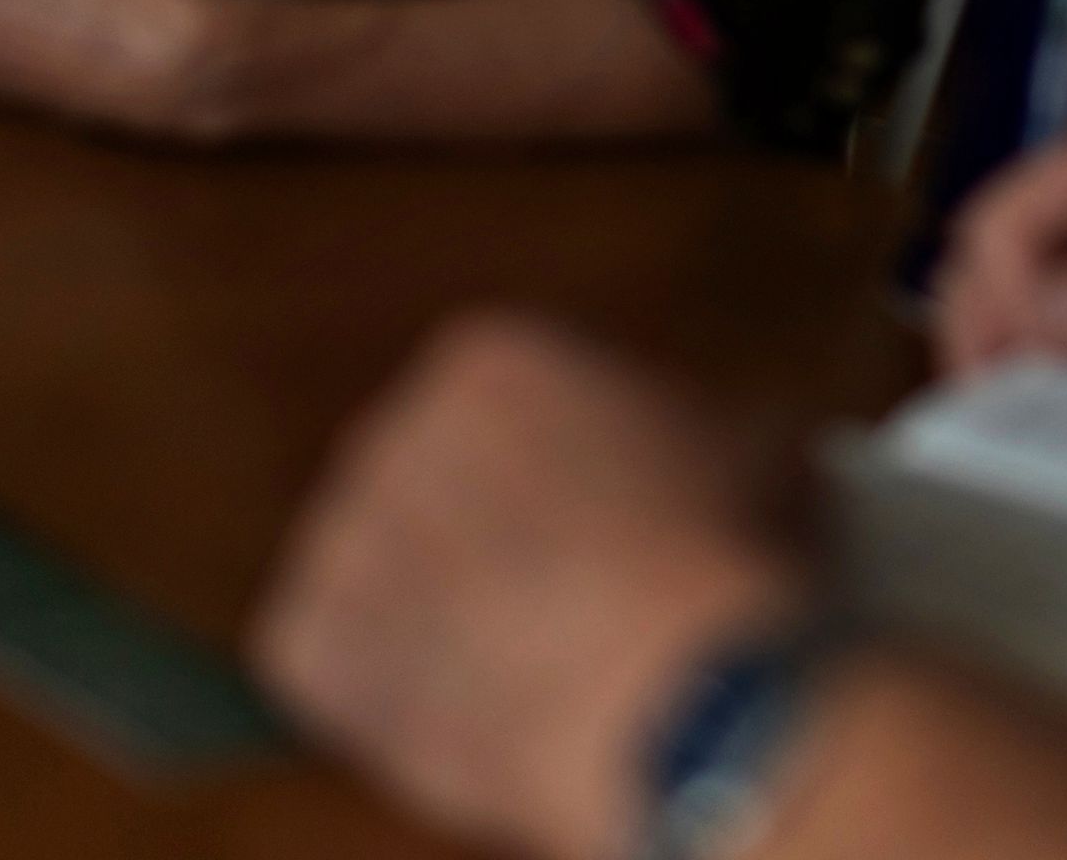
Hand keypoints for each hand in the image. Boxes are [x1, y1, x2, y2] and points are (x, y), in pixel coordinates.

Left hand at [255, 313, 803, 859]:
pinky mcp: (307, 646)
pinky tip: (468, 707)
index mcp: (491, 359)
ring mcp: (340, 538)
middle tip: (558, 600)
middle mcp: (391, 430)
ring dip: (432, 616)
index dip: (559, 477)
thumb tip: (731, 443)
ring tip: (521, 667)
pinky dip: (386, 693)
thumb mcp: (758, 444)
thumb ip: (709, 425)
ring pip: (383, 578)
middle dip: (484, 540)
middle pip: (433, 489)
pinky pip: (332, 666)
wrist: (673, 694)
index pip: (503, 411)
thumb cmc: (723, 561)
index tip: (599, 525)